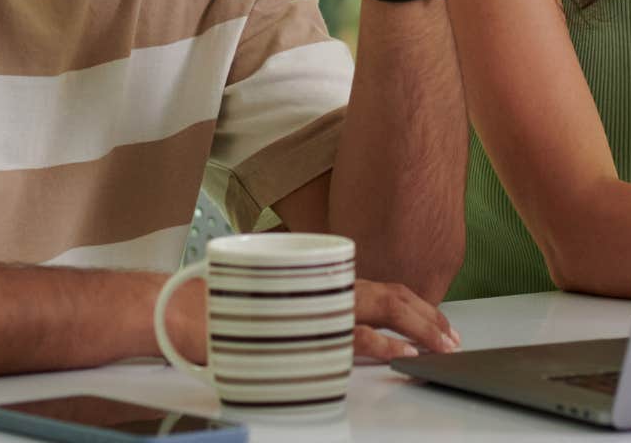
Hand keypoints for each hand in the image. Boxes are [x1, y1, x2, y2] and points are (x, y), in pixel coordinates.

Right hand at [158, 276, 460, 363]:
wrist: (177, 309)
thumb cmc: (220, 306)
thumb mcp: (278, 298)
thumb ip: (311, 306)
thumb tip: (341, 324)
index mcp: (318, 278)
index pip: (380, 287)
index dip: (414, 303)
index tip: (438, 321)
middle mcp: (319, 286)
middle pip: (388, 296)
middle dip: (427, 317)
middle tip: (453, 337)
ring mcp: (309, 306)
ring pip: (376, 311)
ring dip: (414, 328)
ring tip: (439, 344)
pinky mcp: (295, 329)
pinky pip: (346, 336)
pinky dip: (378, 343)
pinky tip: (400, 351)